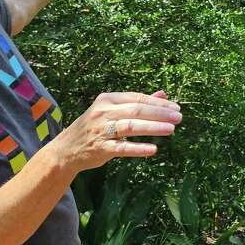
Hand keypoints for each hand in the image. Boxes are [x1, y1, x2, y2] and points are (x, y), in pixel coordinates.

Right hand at [45, 90, 181, 174]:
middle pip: (136, 111)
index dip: (158, 103)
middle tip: (178, 118)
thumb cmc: (95, 127)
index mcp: (107, 99)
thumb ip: (137, 102)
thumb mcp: (112, 110)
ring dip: (153, 128)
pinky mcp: (100, 148)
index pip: (137, 98)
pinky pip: (122, 148)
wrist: (66, 149)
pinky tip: (153, 149)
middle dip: (160, 114)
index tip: (176, 108)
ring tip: (171, 130)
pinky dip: (138, 149)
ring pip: (130, 127)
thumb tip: (163, 95)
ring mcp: (100, 131)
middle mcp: (103, 113)